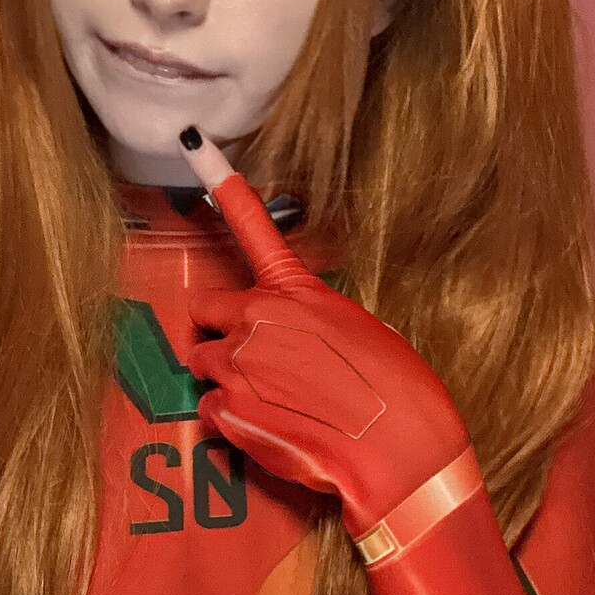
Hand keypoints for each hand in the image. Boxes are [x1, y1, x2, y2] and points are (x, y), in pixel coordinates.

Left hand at [179, 130, 468, 535]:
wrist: (399, 452)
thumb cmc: (398, 393)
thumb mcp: (361, 334)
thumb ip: (310, 325)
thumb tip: (292, 342)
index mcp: (295, 292)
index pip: (254, 228)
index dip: (221, 185)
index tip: (195, 142)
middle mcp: (256, 322)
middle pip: (205, 312)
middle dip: (220, 332)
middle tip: (256, 359)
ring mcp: (236, 368)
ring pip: (204, 365)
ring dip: (226, 379)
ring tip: (275, 403)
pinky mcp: (228, 414)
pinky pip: (209, 411)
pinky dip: (230, 421)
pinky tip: (271, 429)